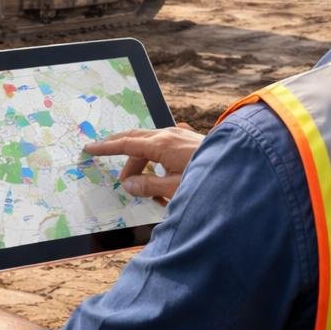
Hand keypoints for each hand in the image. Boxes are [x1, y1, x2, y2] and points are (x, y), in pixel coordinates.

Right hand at [83, 124, 202, 203]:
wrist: (241, 168)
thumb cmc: (209, 180)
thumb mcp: (174, 188)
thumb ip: (148, 186)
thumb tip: (127, 184)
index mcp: (161, 144)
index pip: (126, 143)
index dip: (106, 148)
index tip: (89, 148)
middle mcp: (169, 135)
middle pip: (135, 141)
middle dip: (122, 156)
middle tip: (109, 166)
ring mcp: (179, 135)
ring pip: (149, 147)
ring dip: (143, 167)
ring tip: (149, 194)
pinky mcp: (187, 141)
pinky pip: (163, 149)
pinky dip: (157, 164)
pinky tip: (164, 186)